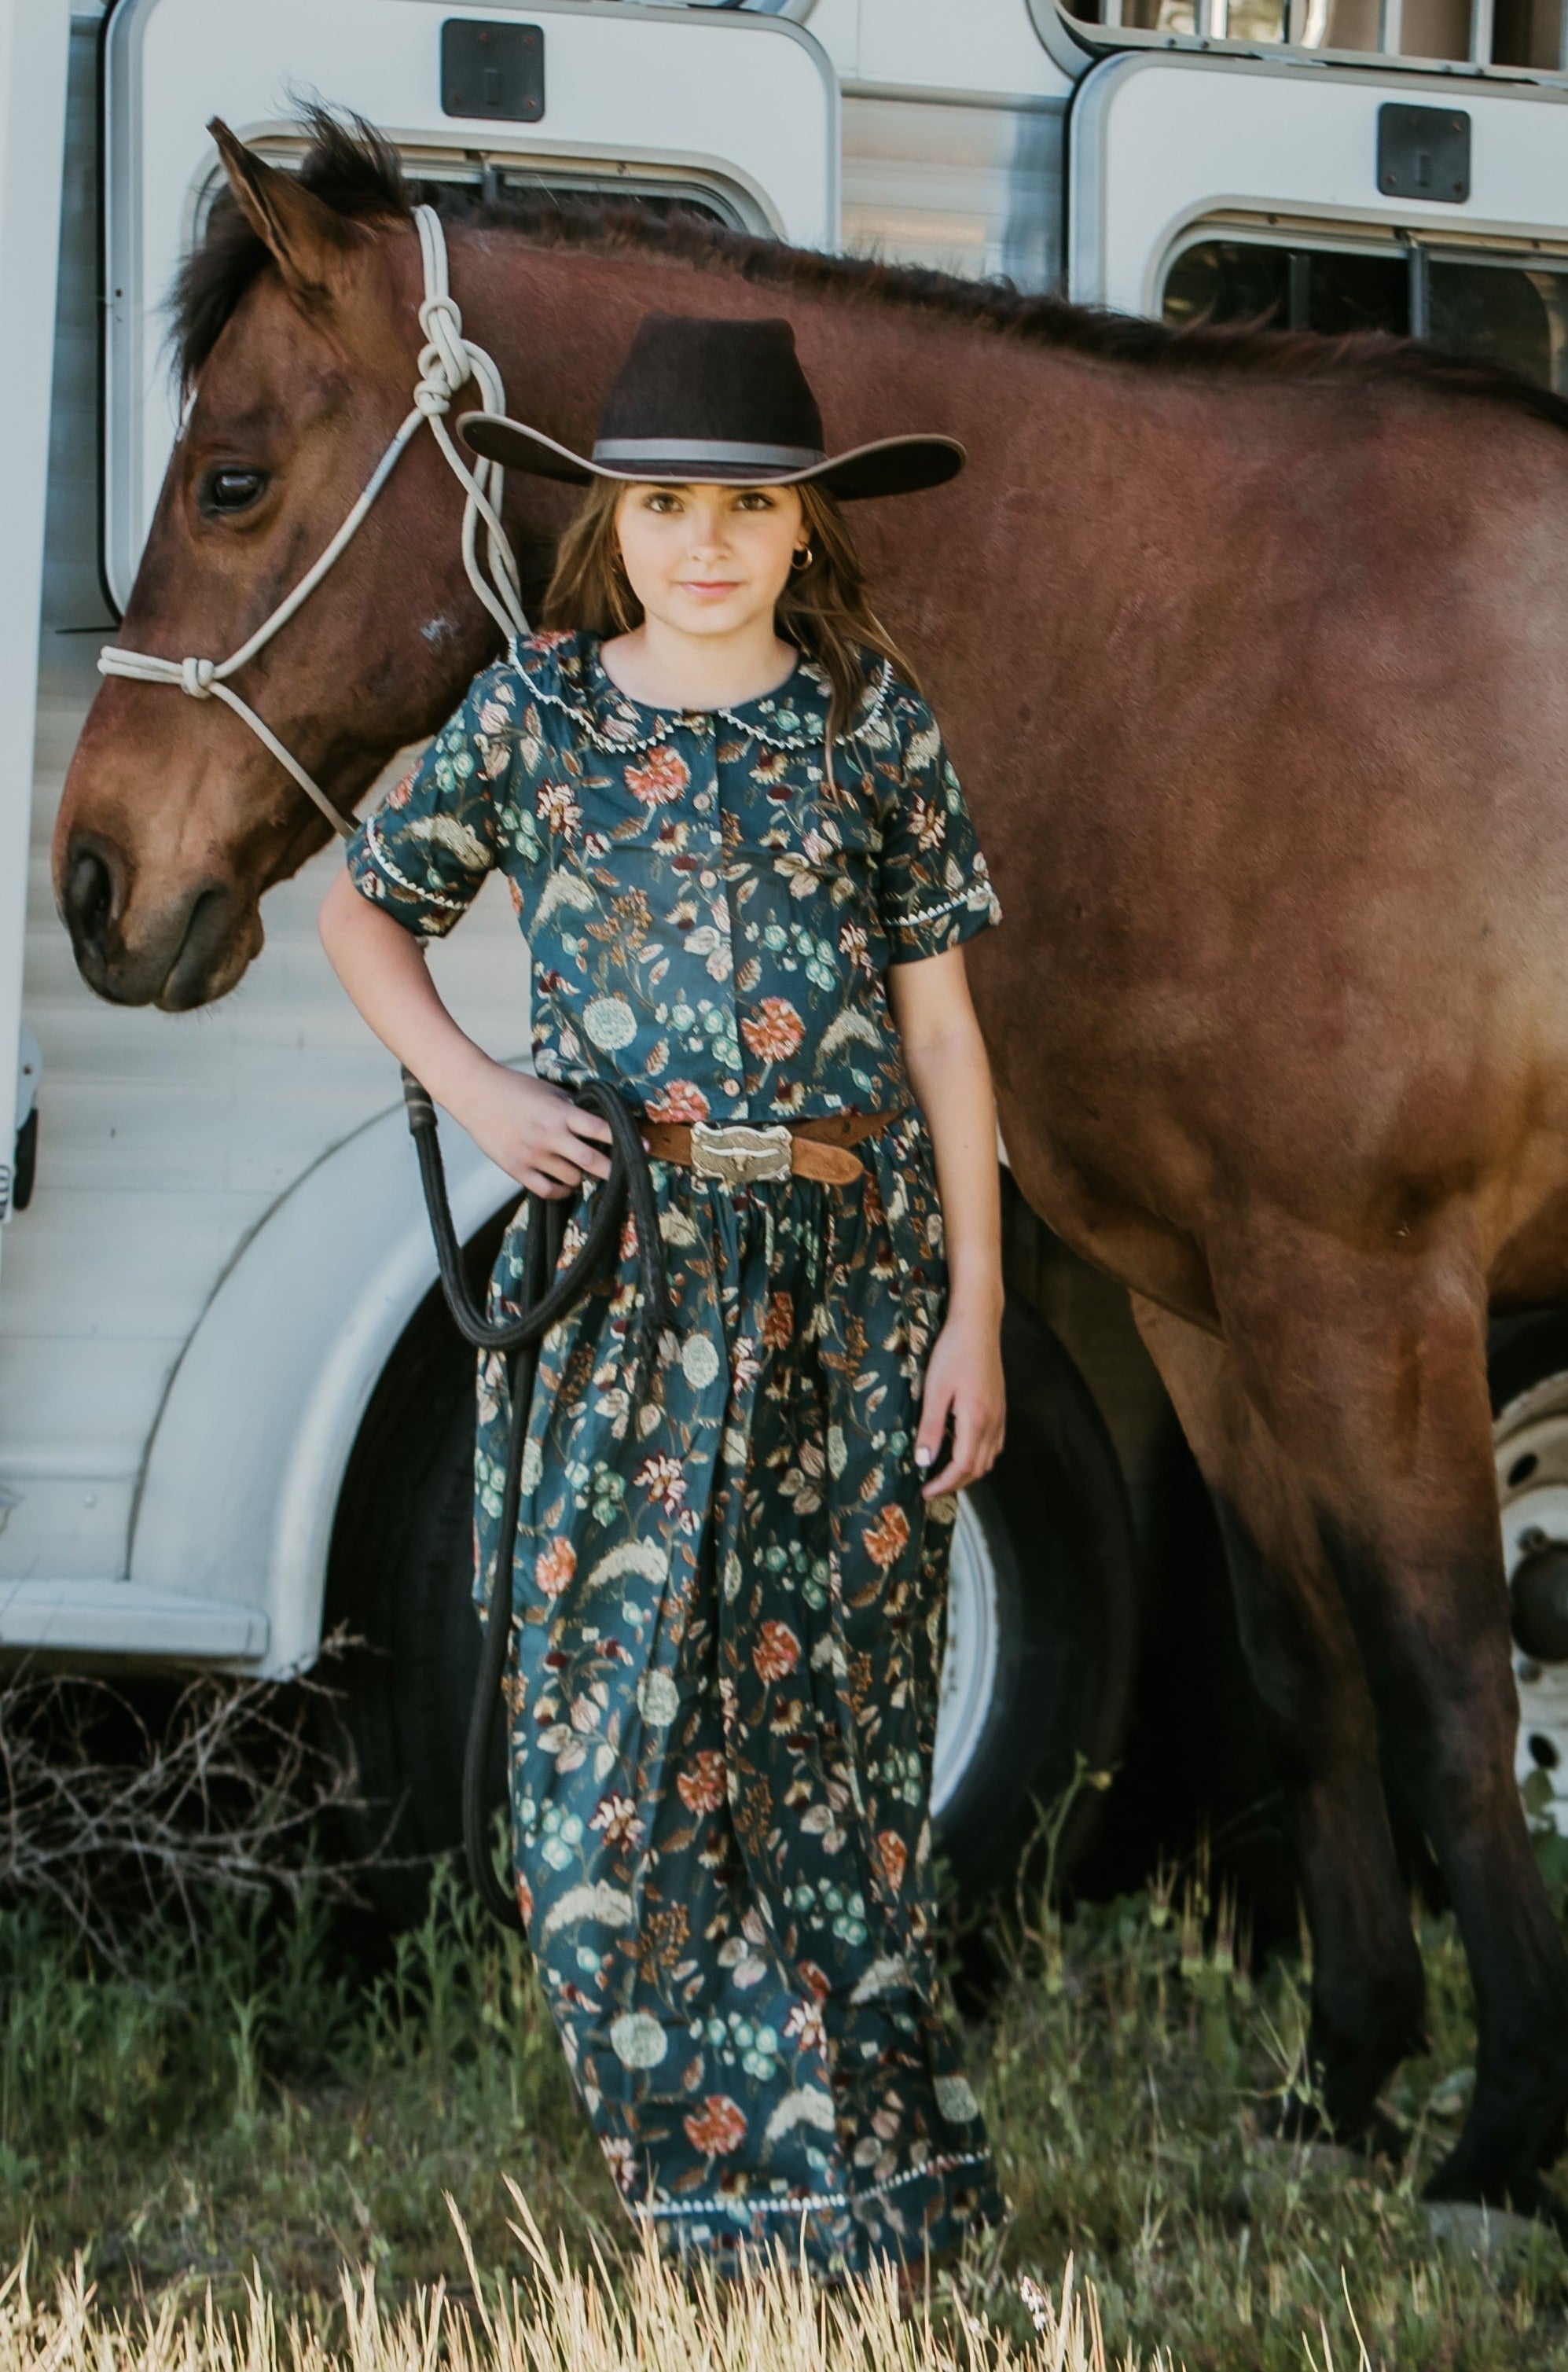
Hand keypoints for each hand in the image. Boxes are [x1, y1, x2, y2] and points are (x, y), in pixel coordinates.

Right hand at [450, 1062, 613, 1198]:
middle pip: (593, 1163)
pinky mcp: (516, 1169)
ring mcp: (532, 1155)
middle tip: (625, 1174)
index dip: (627, 1140)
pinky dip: (562, 1191)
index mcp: (560, 1113)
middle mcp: (549, 1136)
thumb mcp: (549, 1090)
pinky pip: (548, 1191)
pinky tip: (565, 1185)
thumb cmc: (513, 1088)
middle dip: (614, 1170)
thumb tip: (601, 1121)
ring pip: (572, 1179)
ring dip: (582, 1177)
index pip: (602, 1130)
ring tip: (581, 1169)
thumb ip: (573, 1107)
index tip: (645, 1148)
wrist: (474, 1092)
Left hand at [914, 1303, 1005, 1498]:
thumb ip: (931, 1428)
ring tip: (943, 1473)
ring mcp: (1000, 1416)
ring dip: (967, 1472)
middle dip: (955, 1483)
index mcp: (976, 1420)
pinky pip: (994, 1444)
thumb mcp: (935, 1390)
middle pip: (978, 1468)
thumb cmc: (952, 1353)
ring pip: (989, 1458)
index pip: (963, 1467)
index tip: (925, 1492)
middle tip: (930, 1487)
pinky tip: (962, 1450)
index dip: (944, 1484)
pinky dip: (979, 1457)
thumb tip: (923, 1462)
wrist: (978, 1326)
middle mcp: (993, 1423)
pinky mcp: (1000, 1408)